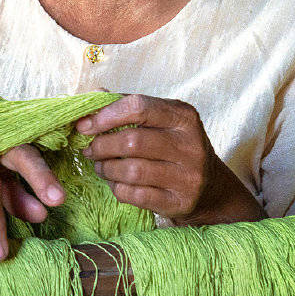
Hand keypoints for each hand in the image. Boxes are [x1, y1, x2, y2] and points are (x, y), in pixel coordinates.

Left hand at [75, 94, 264, 224]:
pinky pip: (135, 195)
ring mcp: (188, 176)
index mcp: (183, 116)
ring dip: (106, 168)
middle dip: (102, 145)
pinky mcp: (180, 202)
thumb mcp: (160, 120)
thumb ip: (128, 106)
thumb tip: (94, 94)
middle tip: (90, 149)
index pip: (139, 107)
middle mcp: (190, 144)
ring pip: (132, 170)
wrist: (210, 188)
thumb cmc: (174, 147)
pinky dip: (117, 188)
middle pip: (132, 141)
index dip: (106, 115)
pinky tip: (116, 183)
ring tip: (100, 166)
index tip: (84, 125)